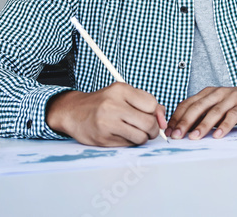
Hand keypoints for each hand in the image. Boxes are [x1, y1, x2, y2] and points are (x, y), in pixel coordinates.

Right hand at [45, 83, 165, 146]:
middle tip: (148, 130)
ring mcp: (107, 122)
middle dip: (153, 130)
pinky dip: (130, 142)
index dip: (156, 113)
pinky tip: (122, 135)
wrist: (73, 112)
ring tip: (135, 132)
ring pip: (141, 137)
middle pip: (149, 123)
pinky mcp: (103, 138)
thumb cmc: (102, 103)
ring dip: (143, 138)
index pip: (152, 104)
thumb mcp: (122, 95)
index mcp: (120, 90)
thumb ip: (144, 102)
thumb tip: (163, 117)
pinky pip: (128, 145)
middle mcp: (113, 105)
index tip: (153, 117)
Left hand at [165, 85, 236, 140]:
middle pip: (198, 107)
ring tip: (194, 137)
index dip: (177, 117)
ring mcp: (231, 97)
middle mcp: (218, 93)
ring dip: (203, 125)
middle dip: (185, 121)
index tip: (169, 130)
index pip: (188, 103)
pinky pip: (233, 115)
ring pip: (214, 111)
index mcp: (208, 93)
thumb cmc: (236, 105)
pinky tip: (218, 135)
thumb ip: (203, 115)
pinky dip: (224, 125)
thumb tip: (184, 131)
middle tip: (176, 135)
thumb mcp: (217, 107)